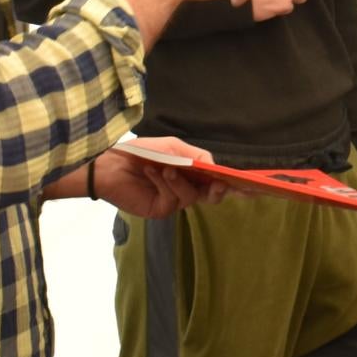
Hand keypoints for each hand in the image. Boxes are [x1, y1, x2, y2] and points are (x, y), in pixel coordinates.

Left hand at [99, 138, 230, 217]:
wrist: (111, 164)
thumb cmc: (142, 152)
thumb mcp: (173, 147)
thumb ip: (196, 156)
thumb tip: (216, 168)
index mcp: (192, 173)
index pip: (216, 180)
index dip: (231, 183)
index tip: (245, 183)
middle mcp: (186, 189)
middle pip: (211, 196)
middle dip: (217, 190)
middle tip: (218, 183)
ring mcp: (174, 201)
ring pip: (191, 197)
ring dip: (180, 181)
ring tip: (165, 168)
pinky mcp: (160, 209)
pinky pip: (172, 200)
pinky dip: (164, 184)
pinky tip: (152, 173)